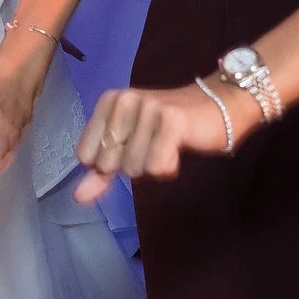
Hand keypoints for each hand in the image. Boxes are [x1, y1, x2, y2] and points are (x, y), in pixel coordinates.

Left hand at [72, 82, 243, 205]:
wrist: (221, 106)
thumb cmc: (171, 128)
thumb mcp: (130, 146)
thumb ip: (101, 171)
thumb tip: (78, 198)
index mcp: (109, 101)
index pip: (87, 156)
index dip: (111, 163)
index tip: (134, 146)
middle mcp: (124, 100)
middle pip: (110, 164)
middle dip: (134, 164)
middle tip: (155, 144)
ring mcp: (148, 108)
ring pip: (133, 168)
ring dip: (154, 165)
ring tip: (168, 145)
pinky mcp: (172, 120)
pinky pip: (156, 167)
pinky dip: (169, 167)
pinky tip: (179, 150)